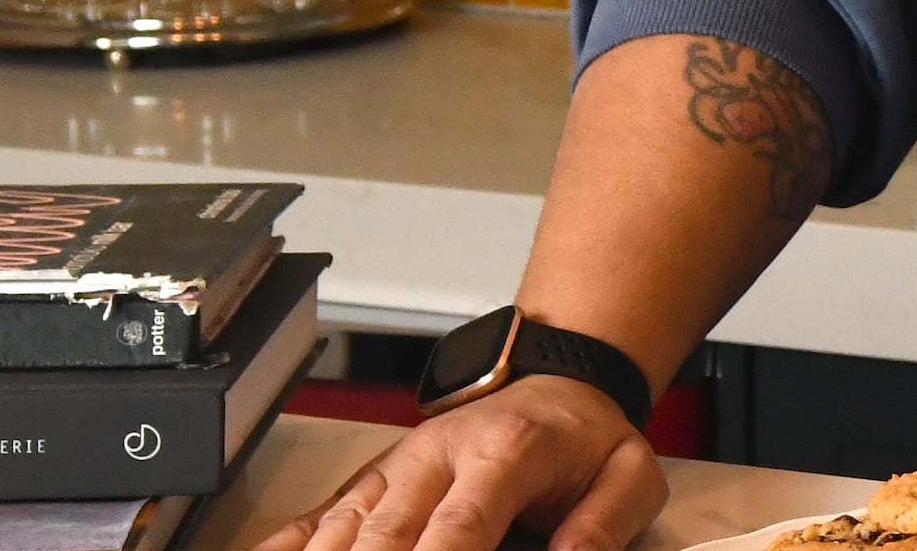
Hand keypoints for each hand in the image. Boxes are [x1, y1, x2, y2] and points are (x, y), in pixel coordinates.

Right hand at [253, 377, 660, 550]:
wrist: (554, 383)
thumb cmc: (585, 439)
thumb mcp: (629, 472)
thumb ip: (604, 523)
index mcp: (507, 450)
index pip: (461, 523)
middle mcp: (437, 455)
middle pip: (386, 533)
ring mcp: (395, 467)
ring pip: (342, 528)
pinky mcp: (369, 482)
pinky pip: (315, 517)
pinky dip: (287, 545)